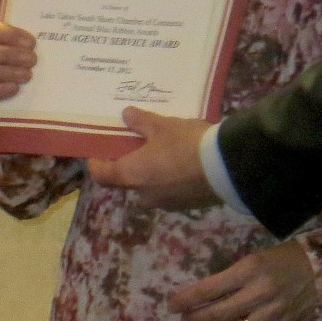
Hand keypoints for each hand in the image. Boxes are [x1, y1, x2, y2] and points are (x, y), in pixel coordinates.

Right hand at [0, 19, 36, 110]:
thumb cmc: (6, 54)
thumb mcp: (9, 42)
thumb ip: (18, 39)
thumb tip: (43, 37)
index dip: (10, 35)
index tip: (31, 43)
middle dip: (10, 55)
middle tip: (32, 60)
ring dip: (6, 73)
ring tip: (27, 75)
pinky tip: (13, 88)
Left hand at [88, 106, 217, 210]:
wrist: (224, 167)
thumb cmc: (185, 143)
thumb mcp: (163, 125)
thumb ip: (141, 121)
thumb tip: (125, 114)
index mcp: (131, 175)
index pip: (101, 174)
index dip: (97, 162)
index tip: (99, 150)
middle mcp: (142, 194)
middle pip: (128, 179)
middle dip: (133, 164)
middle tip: (142, 144)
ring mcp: (164, 203)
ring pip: (150, 186)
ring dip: (153, 172)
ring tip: (169, 151)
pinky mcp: (184, 205)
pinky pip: (169, 190)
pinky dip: (171, 179)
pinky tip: (186, 163)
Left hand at [169, 240, 317, 320]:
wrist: (319, 269)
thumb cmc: (282, 258)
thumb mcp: (256, 259)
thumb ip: (233, 277)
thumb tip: (206, 294)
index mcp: (251, 268)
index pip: (211, 288)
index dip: (188, 298)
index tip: (173, 302)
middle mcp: (259, 291)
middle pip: (217, 314)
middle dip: (195, 319)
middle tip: (183, 318)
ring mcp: (271, 313)